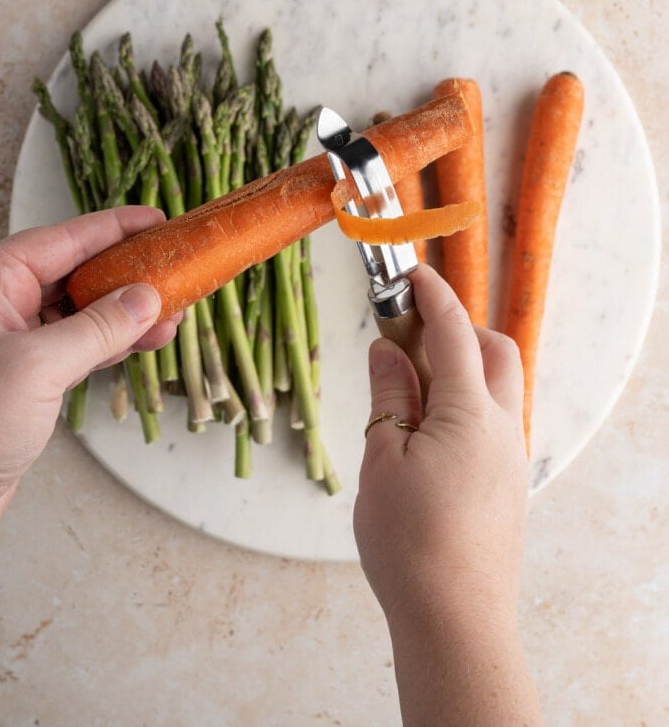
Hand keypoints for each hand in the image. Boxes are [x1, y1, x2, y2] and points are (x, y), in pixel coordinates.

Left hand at [0, 206, 180, 531]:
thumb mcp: (38, 367)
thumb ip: (97, 329)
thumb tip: (144, 299)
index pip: (62, 240)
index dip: (113, 228)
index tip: (155, 220)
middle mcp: (1, 305)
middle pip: (77, 272)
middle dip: (128, 272)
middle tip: (172, 266)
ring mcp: (16, 341)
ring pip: (84, 311)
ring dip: (129, 312)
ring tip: (173, 310)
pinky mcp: (30, 376)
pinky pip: (81, 344)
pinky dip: (116, 342)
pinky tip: (148, 338)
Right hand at [354, 264, 539, 725]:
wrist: (457, 620)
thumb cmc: (410, 543)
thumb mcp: (383, 461)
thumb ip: (390, 398)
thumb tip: (387, 350)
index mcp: (470, 413)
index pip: (454, 333)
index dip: (432, 296)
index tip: (410, 273)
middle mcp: (502, 427)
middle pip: (495, 351)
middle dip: (458, 328)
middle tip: (409, 335)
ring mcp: (511, 458)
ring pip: (499, 388)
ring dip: (464, 367)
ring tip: (412, 389)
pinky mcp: (510, 484)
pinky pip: (495, 422)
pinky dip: (468, 404)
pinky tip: (430, 433)